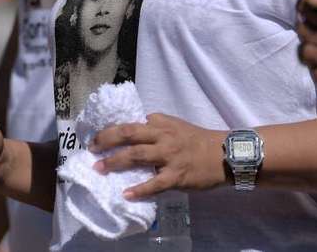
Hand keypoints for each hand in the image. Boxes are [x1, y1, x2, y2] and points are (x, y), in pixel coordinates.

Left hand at [89, 114, 225, 198]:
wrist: (225, 154)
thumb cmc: (197, 140)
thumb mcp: (175, 124)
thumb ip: (155, 126)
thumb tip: (134, 129)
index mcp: (160, 123)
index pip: (130, 122)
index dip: (111, 129)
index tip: (96, 136)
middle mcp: (162, 136)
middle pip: (127, 134)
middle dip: (106, 140)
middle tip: (91, 149)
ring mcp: (169, 156)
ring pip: (136, 156)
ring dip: (114, 162)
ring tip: (99, 169)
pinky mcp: (177, 175)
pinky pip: (155, 183)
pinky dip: (139, 189)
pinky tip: (126, 194)